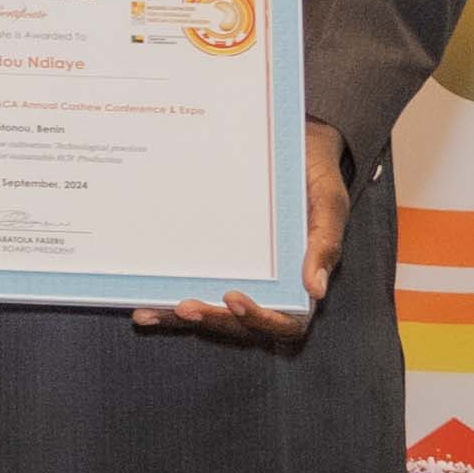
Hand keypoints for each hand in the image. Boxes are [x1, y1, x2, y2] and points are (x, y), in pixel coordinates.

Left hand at [136, 125, 349, 346]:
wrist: (292, 147)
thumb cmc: (313, 176)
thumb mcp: (329, 203)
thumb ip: (325, 244)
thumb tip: (316, 290)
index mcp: (301, 281)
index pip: (285, 321)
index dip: (260, 318)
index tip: (233, 298)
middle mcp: (270, 288)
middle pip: (241, 325)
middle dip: (213, 320)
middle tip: (184, 307)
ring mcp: (241, 278)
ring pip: (213, 315)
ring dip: (182, 318)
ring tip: (150, 314)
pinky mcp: (216, 265)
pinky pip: (195, 288)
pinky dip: (169, 302)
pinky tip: (144, 306)